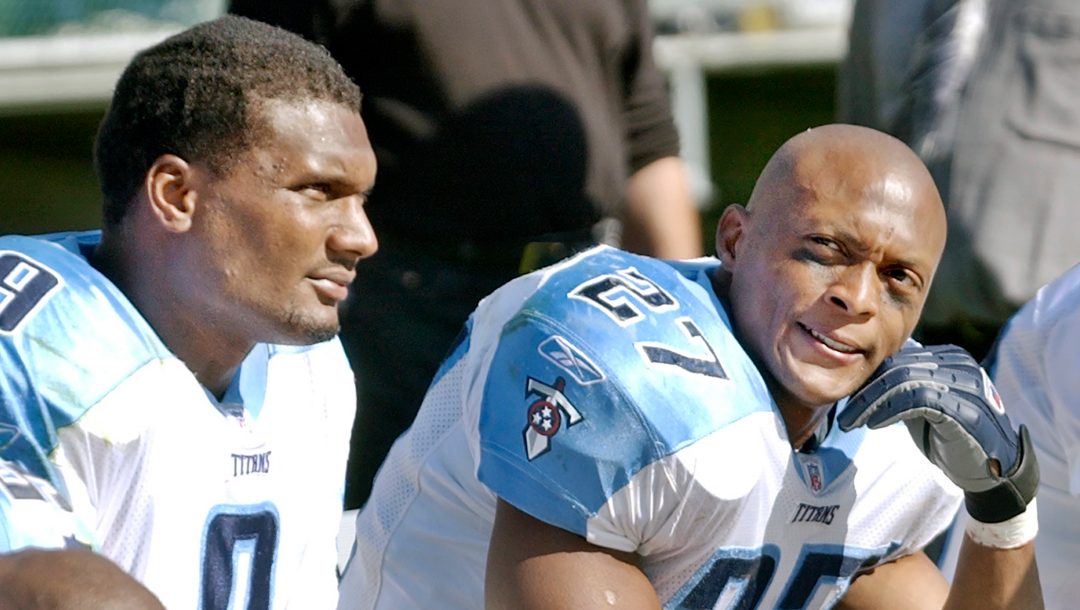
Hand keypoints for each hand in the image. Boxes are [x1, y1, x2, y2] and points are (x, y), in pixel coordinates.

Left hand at [838, 344, 1038, 522]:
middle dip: (865, 391)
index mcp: (949, 357)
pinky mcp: (965, 407)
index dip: (869, 377)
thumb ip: (902, 386)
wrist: (993, 471)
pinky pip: (917, 399)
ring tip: (853, 422)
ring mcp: (964, 384)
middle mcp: (960, 364)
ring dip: (871, 403)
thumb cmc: (950, 437)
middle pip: (898, 367)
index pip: (899, 358)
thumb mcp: (922, 405)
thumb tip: (864, 376)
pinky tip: (874, 424)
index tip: (848, 400)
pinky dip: (889, 411)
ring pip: (904, 380)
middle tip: (845, 414)